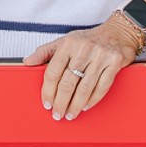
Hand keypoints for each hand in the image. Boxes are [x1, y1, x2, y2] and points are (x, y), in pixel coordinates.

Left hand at [24, 16, 141, 120]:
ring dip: (75, 105)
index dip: (48, 91)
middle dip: (61, 102)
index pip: (53, 72)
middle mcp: (84, 49)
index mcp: (68, 43)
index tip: (46, 103)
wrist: (118, 32)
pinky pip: (102, 87)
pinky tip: (85, 106)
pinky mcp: (115, 63)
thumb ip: (45, 52)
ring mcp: (101, 56)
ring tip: (70, 114)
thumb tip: (27, 61)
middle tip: (57, 114)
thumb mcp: (64, 41)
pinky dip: (92, 100)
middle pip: (68, 83)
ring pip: (85, 88)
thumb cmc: (88, 39)